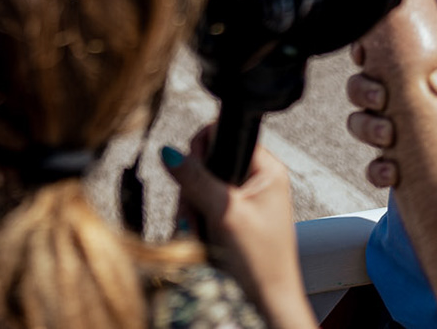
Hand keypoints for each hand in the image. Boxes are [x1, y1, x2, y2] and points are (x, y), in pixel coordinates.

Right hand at [164, 131, 315, 328]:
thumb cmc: (261, 262)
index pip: (224, 134)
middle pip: (207, 162)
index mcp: (267, 169)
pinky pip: (202, 205)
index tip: (193, 175)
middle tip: (198, 215)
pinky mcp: (233, 216)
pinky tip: (203, 237)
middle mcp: (257, 180)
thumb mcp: (226, 214)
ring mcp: (244, 199)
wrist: (266, 301)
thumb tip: (170, 152)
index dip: (202, 151)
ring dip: (192, 209)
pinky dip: (197, 220)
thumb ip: (197, 179)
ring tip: (202, 232)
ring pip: (200, 186)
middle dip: (193, 190)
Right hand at [346, 0, 436, 191]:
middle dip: (362, 90)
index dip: (366, 52)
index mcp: (425, 84)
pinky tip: (393, 172)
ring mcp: (402, 141)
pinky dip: (376, 170)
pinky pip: (375, 170)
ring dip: (364, 126)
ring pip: (360, 124)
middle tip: (382, 98)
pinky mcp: (405, 174)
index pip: (385, 59)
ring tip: (387, 135)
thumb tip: (436, 81)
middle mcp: (407, 109)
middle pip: (362, 89)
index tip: (367, 55)